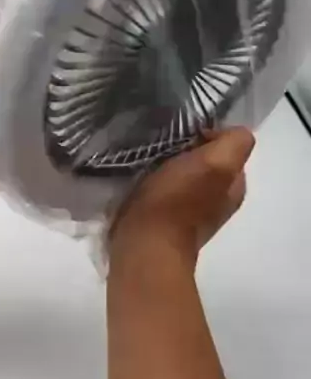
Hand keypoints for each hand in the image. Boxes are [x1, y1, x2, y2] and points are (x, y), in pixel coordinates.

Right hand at [109, 128, 254, 273]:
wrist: (144, 243)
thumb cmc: (179, 200)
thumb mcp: (218, 162)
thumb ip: (234, 142)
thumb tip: (213, 135)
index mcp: (235, 187)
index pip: (229, 146)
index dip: (210, 135)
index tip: (188, 137)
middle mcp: (218, 200)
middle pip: (206, 159)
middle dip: (189, 148)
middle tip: (168, 147)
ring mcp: (191, 211)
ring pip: (184, 172)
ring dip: (170, 162)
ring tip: (153, 160)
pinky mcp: (164, 218)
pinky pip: (165, 187)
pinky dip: (156, 178)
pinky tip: (145, 177)